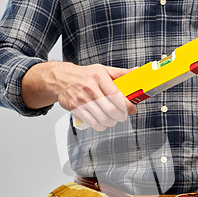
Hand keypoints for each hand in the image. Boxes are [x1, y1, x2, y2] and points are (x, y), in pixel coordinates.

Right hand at [22, 62, 136, 130]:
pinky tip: (103, 123)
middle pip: (110, 109)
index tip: (132, 109)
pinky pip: (92, 122)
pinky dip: (100, 126)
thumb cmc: (85, 75)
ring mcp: (81, 99)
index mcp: (99, 76)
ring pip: (102, 118)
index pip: (116, 95)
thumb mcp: (103, 70)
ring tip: (113, 119)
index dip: (127, 105)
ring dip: (111, 122)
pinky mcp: (75, 108)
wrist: (61, 78)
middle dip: (120, 116)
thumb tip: (136, 72)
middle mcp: (90, 87)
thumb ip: (121, 73)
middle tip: (122, 116)